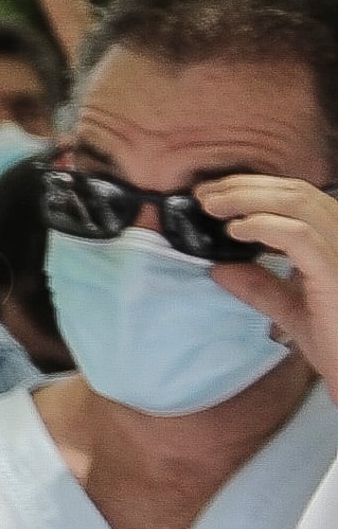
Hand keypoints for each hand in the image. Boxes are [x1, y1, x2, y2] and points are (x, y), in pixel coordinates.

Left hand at [201, 176, 337, 383]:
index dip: (254, 188)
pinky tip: (236, 230)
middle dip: (244, 186)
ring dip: (248, 197)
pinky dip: (264, 225)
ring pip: (298, 202)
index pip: (297, 197)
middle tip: (204, 193)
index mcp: (334, 243)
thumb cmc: (337, 342)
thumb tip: (220, 268)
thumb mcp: (291, 309)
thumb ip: (260, 286)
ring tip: (212, 205)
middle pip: (296, 191)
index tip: (213, 193)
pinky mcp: (336, 269)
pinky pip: (299, 234)